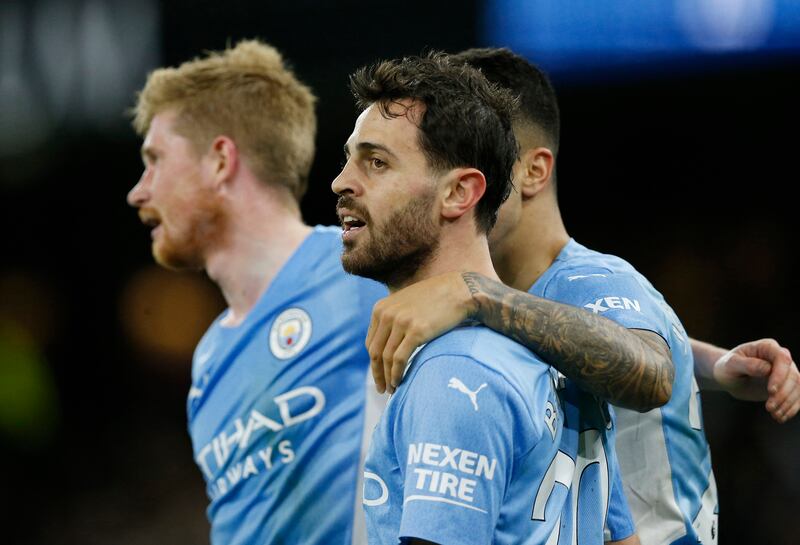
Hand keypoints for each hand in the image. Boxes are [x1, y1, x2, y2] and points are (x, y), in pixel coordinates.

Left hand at [366, 271, 477, 393]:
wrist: (459, 291)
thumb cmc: (435, 298)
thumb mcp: (406, 302)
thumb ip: (393, 317)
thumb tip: (388, 341)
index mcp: (381, 308)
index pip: (371, 342)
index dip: (374, 362)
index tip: (379, 375)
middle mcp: (387, 314)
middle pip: (375, 352)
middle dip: (377, 374)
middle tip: (382, 389)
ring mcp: (401, 322)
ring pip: (387, 358)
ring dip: (388, 377)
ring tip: (393, 389)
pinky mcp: (416, 331)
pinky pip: (400, 359)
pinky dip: (397, 374)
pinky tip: (399, 382)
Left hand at [713, 338, 798, 422]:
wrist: (729, 378)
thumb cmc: (727, 368)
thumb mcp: (731, 365)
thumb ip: (747, 364)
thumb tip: (766, 368)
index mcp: (767, 347)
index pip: (782, 358)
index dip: (780, 375)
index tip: (771, 391)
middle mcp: (780, 358)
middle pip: (793, 376)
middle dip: (783, 394)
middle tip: (769, 408)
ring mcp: (786, 372)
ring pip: (798, 388)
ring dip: (788, 403)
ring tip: (774, 415)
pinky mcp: (787, 386)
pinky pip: (797, 397)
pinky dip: (791, 408)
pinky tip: (780, 417)